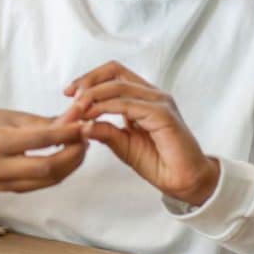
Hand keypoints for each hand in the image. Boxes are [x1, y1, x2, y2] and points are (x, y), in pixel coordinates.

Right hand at [0, 109, 86, 191]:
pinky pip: (43, 183)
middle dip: (74, 153)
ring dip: (71, 163)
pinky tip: (69, 156)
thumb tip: (77, 118)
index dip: (67, 133)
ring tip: (81, 145)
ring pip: (49, 179)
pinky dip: (61, 171)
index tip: (85, 124)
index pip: (40, 140)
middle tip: (87, 137)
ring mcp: (4, 183)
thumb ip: (45, 121)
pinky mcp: (11, 191)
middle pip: (47, 167)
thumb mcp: (13, 116)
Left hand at [61, 61, 218, 205]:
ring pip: (118, 86)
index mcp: (143, 97)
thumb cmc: (158, 162)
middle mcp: (152, 94)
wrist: (185, 181)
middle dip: (87, 82)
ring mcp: (159, 102)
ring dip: (93, 96)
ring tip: (76, 110)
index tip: (68, 93)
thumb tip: (80, 122)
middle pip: (114, 71)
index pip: (114, 74)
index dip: (89, 78)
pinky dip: (105, 108)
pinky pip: (127, 104)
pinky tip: (92, 117)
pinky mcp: (163, 114)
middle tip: (69, 99)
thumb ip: (104, 130)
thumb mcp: (122, 145)